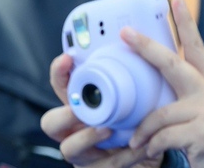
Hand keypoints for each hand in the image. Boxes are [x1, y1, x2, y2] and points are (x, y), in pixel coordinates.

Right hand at [43, 55, 160, 167]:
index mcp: (79, 108)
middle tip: (78, 109)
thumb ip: (132, 82)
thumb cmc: (139, 125)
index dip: (59, 73)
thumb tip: (143, 47)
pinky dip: (124, 156)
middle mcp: (74, 131)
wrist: (153, 156)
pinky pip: (106, 164)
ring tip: (106, 130)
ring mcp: (84, 155)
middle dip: (63, 115)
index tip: (69, 58)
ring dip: (86, 137)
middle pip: (50, 123)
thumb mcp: (134, 102)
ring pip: (69, 148)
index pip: (60, 87)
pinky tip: (141, 147)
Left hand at [126, 0, 203, 166]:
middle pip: (172, 63)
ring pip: (159, 113)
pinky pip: (163, 135)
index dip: (185, 23)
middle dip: (146, 47)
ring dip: (144, 131)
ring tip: (137, 141)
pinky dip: (151, 145)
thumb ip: (179, 94)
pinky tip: (148, 150)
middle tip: (125, 33)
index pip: (195, 48)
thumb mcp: (199, 110)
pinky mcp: (202, 131)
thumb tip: (145, 80)